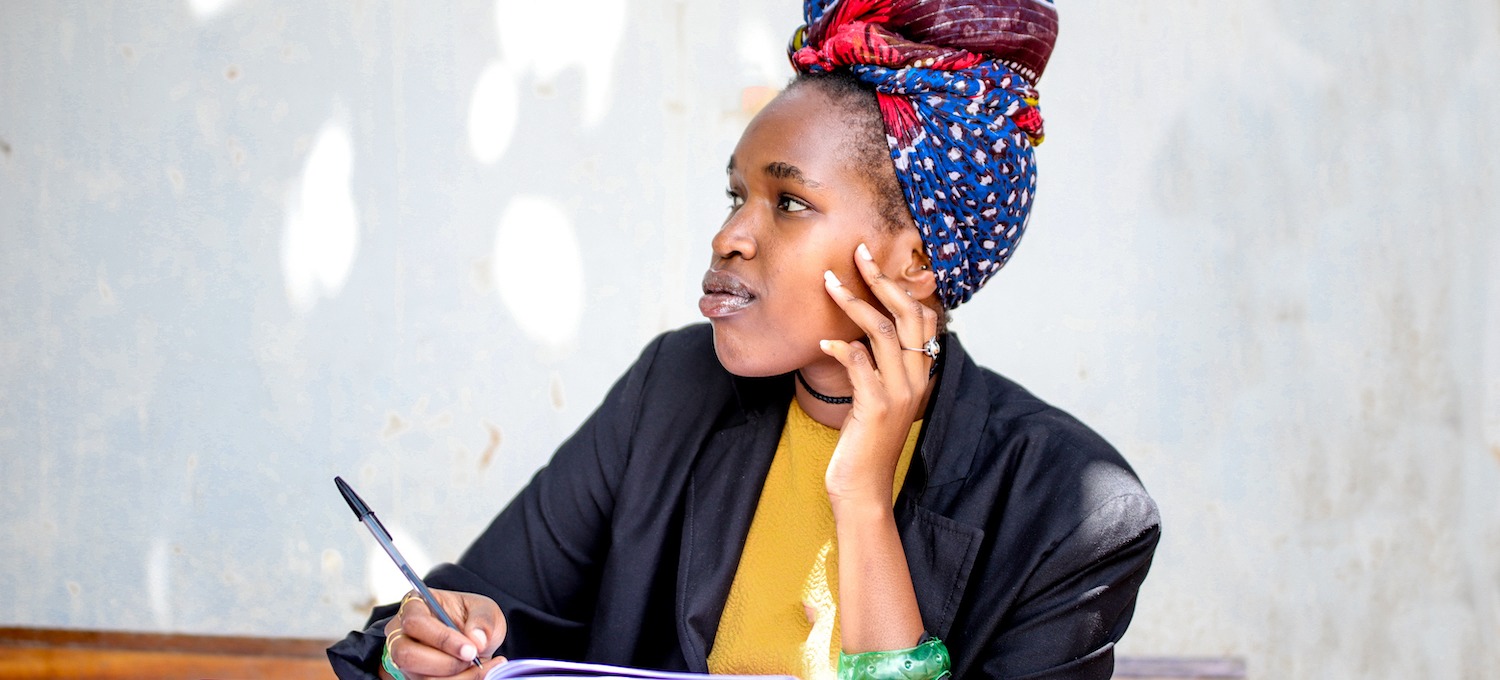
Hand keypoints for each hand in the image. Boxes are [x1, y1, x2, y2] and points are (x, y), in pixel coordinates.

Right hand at [382, 589, 506, 679]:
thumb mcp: (486, 610)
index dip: (442, 639)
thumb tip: (476, 640)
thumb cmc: (474, 618)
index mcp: (415, 604)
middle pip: (406, 654)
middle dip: (445, 664)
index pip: (416, 622)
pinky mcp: (414, 676)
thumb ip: (483, 620)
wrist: (475, 640)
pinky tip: (476, 673)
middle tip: (472, 659)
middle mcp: (402, 632)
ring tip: (478, 666)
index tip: (470, 650)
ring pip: (420, 677)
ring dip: (455, 677)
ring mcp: (405, 658)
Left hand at [819, 242, 938, 507]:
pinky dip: (840, 345)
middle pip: (907, 314)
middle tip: (857, 253)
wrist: (863, 490)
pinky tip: (823, 341)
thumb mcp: (877, 400)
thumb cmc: (864, 444)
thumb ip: (876, 369)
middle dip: (881, 279)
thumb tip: (858, 337)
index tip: (872, 263)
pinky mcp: (876, 406)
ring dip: (853, 302)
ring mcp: (899, 393)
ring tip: (828, 283)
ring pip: (882, 331)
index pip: (923, 317)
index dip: (900, 286)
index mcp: (920, 375)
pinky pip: (859, 361)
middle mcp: (916, 380)